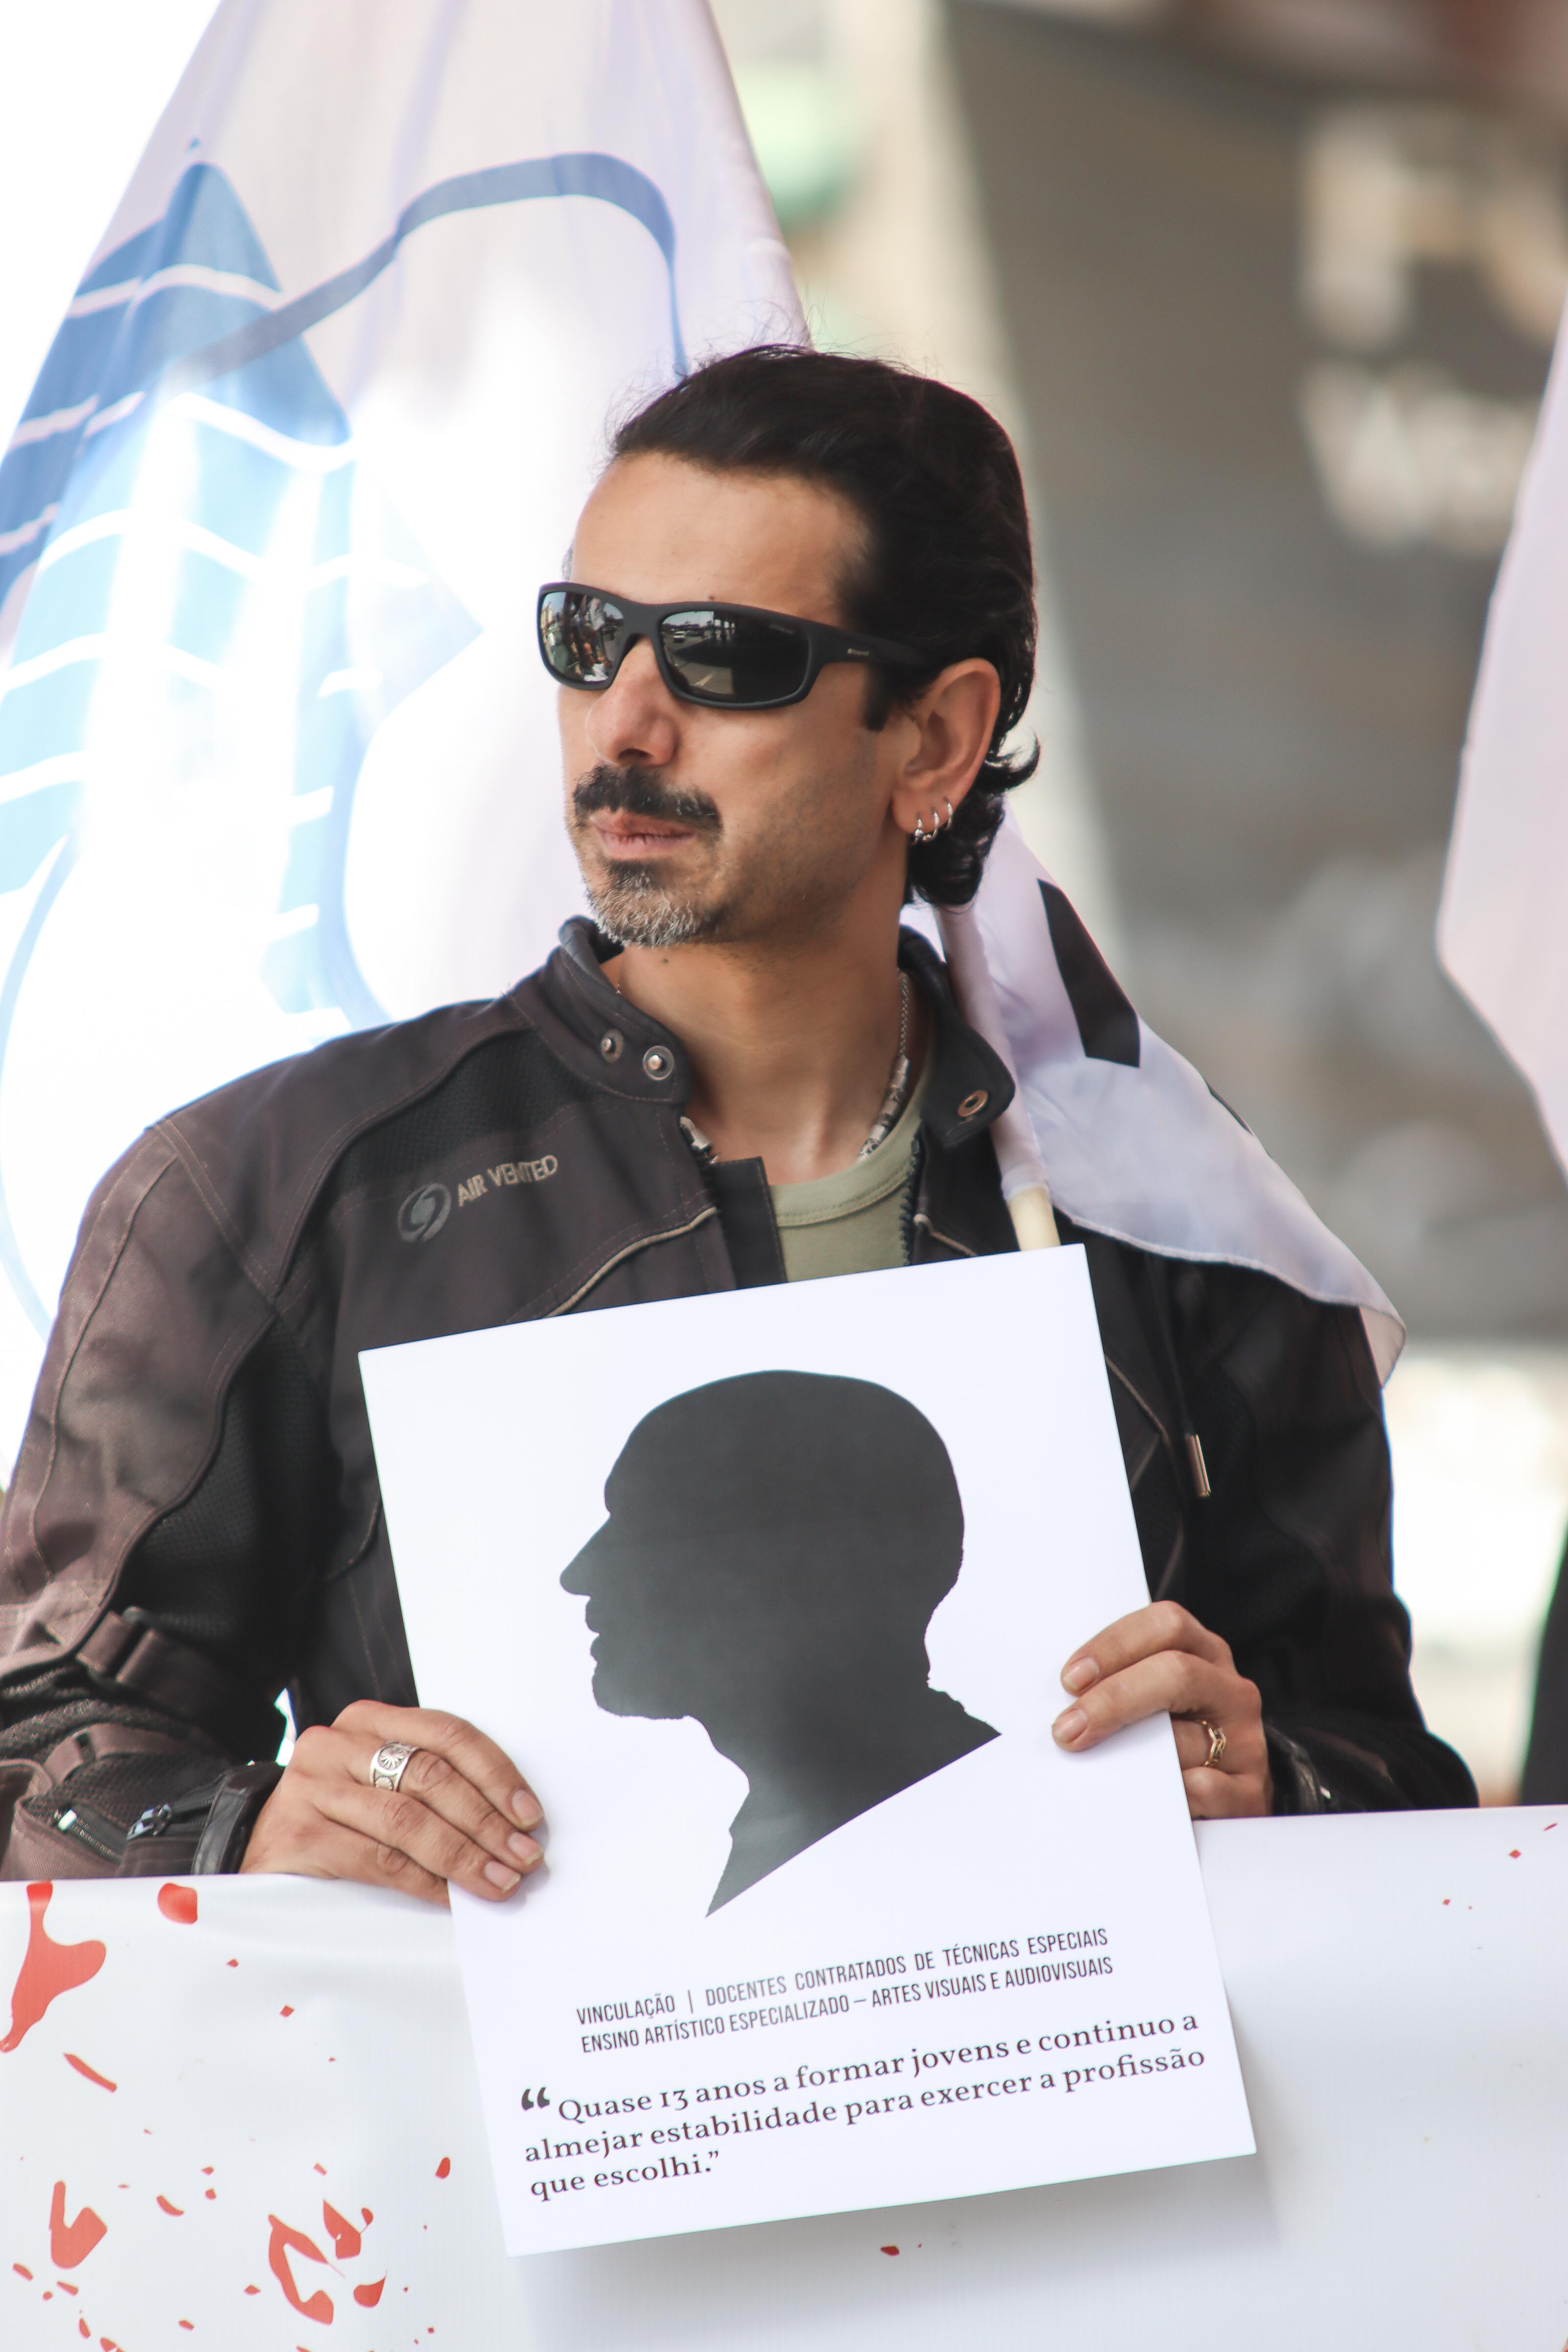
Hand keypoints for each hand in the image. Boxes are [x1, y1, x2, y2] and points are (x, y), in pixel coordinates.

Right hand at [240, 1701, 544, 1902]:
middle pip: (431, 1776)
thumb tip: (510, 1823)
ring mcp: (314, 1784)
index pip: (448, 1735)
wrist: (258, 1843)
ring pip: (407, 1819)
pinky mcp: (300, 1831)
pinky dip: (423, 1880)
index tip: (529, 1814)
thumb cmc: (336, 1814)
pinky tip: (451, 1896)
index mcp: (371, 1720)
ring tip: (497, 1880)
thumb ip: (432, 1786)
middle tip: (523, 1856)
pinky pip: (378, 1858)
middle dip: (487, 1821)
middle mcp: (339, 1743)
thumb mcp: (381, 1782)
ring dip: (463, 1856)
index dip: (496, 1775)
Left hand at [1051, 1601, 1271, 1817]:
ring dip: (1134, 1757)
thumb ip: (1123, 1683)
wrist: (1228, 1798)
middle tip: (1068, 1729)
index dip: (1116, 1645)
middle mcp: (1230, 1691)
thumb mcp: (1157, 1698)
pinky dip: (1166, 1794)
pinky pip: (1203, 1788)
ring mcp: (1246, 1741)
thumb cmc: (1176, 1738)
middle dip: (1114, 1698)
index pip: (1167, 1624)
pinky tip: (1142, 1801)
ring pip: (1186, 1738)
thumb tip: (1064, 1698)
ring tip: (1097, 1772)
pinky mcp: (1249, 1791)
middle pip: (1177, 1672)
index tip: (1071, 1679)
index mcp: (1205, 1653)